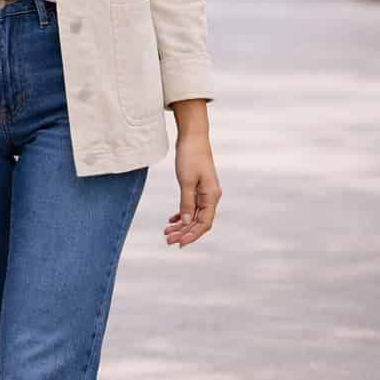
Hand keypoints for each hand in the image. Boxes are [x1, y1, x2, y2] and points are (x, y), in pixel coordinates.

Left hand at [164, 133, 220, 248]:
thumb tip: (186, 222)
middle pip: (199, 222)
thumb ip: (186, 203)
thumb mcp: (186, 181)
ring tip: (167, 232)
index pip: (204, 223)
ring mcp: (205, 192)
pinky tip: (172, 220)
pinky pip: (191, 207)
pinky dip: (182, 215)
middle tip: (168, 240)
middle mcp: (210, 196)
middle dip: (184, 233)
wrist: (192, 136)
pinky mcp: (198, 188)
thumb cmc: (190, 156)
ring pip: (194, 215)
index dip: (192, 235)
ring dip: (182, 225)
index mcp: (211, 196)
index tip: (179, 243)